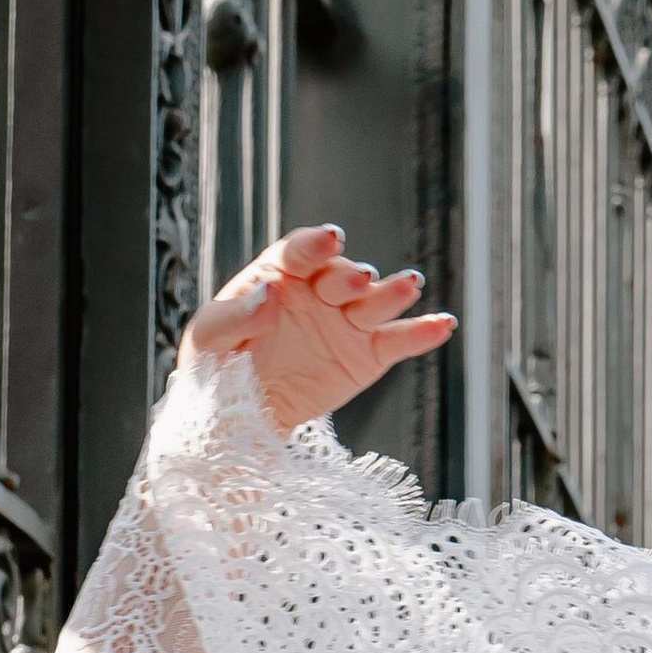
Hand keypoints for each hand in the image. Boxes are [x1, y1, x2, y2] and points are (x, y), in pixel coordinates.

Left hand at [182, 223, 453, 436]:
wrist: (236, 414)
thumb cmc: (215, 364)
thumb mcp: (208, 339)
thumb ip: (234, 316)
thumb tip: (270, 295)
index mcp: (281, 275)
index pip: (301, 252)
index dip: (315, 244)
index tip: (329, 238)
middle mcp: (320, 291)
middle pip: (342, 276)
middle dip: (351, 277)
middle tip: (359, 279)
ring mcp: (347, 322)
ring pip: (374, 303)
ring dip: (392, 293)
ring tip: (409, 286)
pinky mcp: (366, 356)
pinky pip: (397, 342)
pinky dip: (421, 334)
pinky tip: (443, 325)